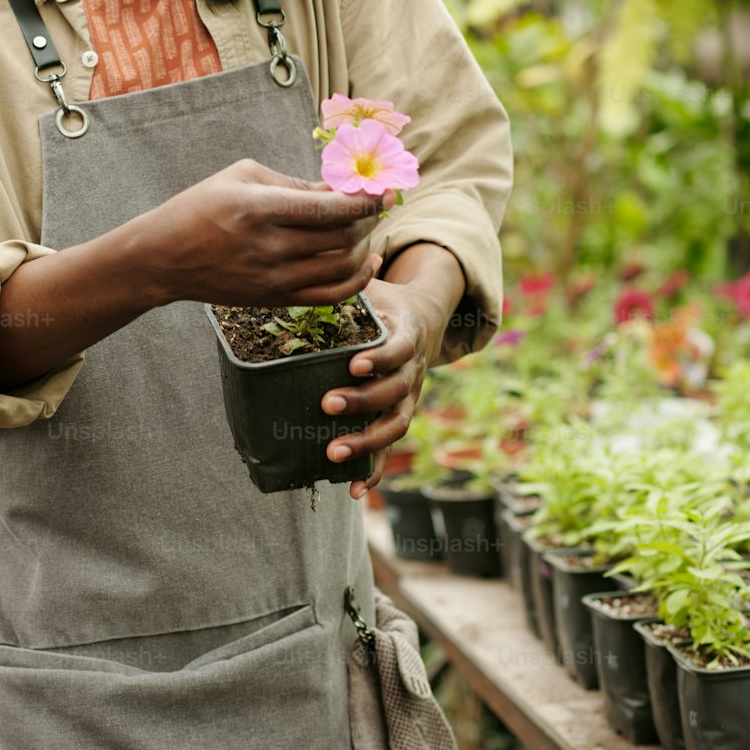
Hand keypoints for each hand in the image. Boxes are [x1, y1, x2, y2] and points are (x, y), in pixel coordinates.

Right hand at [147, 159, 396, 308]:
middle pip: (340, 237)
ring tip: (366, 229)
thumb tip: (342, 188)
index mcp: (260, 208)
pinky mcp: (273, 300)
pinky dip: (356, 281)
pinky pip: (328, 296)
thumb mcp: (243, 176)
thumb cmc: (202, 205)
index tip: (386, 191)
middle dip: (368, 219)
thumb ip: (295, 182)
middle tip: (375, 204)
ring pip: (340, 268)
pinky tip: (365, 263)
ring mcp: (272, 279)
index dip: (365, 200)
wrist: (164, 257)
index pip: (328, 208)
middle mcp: (268, 247)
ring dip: (363, 247)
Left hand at [319, 277, 432, 499]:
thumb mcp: (375, 286)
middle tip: (327, 404)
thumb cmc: (385, 300)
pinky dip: (373, 471)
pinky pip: (389, 450)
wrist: (423, 319)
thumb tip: (333, 258)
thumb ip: (356, 278)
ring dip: (366, 442)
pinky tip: (351, 491)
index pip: (399, 349)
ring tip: (332, 453)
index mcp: (408, 334)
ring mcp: (409, 397)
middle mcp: (414, 369)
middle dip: (362, 401)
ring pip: (395, 425)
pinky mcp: (398, 417)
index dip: (381, 358)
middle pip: (395, 391)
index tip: (354, 364)